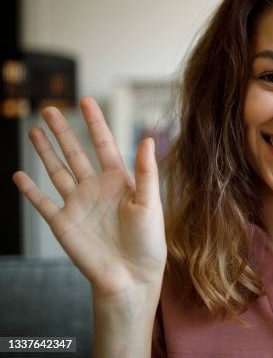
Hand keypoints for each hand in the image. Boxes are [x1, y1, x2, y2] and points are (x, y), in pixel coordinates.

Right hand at [13, 97, 166, 301]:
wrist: (131, 276)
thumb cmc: (147, 241)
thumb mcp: (150, 202)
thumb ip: (146, 171)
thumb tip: (146, 138)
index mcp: (119, 180)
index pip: (103, 144)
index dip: (95, 122)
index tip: (86, 100)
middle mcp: (96, 188)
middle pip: (75, 152)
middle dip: (63, 131)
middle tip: (51, 109)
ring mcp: (77, 204)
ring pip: (56, 171)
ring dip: (45, 152)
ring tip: (35, 131)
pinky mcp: (63, 223)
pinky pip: (42, 202)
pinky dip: (30, 190)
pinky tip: (20, 175)